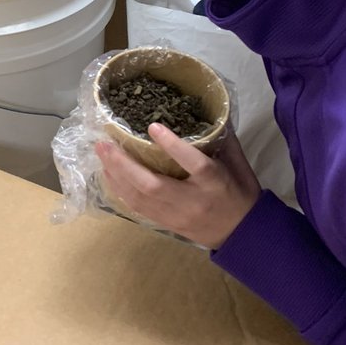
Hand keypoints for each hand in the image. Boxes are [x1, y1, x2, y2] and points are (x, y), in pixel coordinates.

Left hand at [95, 127, 260, 249]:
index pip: (193, 163)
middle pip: (153, 185)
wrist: (243, 235)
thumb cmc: (240, 193)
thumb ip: (224, 138)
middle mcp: (192, 200)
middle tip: (105, 143)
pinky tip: (109, 175)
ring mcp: (176, 215)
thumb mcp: (239, 163)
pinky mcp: (167, 224)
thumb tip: (210, 109)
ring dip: (116, 176)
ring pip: (140, 198)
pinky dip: (120, 191)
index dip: (173, 145)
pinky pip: (138, 208)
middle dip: (124, 164)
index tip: (153, 126)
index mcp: (214, 182)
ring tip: (101, 154)